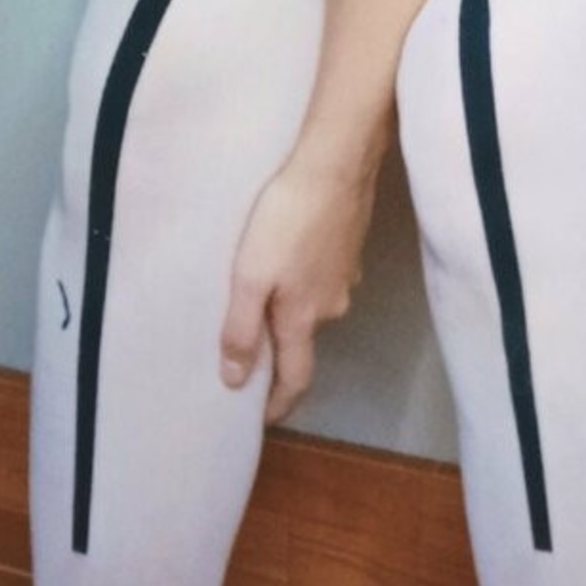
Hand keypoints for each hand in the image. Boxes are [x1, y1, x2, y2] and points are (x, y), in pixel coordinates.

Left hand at [219, 147, 378, 424]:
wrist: (335, 167)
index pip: (295, 378)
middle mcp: (331, 306)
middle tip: (250, 341)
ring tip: (264, 290)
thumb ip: (241, 329)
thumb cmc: (286, 221)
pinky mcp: (351, 249)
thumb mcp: (249, 276)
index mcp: (302, 318)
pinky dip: (306, 278)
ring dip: (292, 307)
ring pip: (315, 305)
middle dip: (280, 347)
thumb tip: (234, 381)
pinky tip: (290, 255)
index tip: (262, 418)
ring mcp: (346, 276)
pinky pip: (323, 277)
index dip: (279, 403)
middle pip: (304, 339)